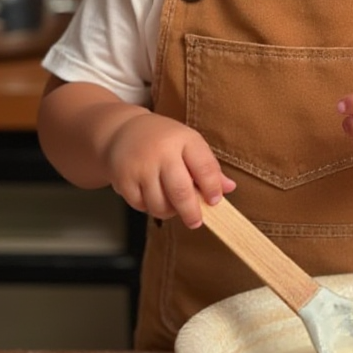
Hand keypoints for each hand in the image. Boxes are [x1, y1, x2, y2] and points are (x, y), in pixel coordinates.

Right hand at [104, 111, 235, 228]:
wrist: (123, 130)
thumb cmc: (163, 140)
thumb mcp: (189, 144)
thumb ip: (208, 167)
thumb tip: (229, 188)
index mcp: (183, 139)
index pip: (204, 167)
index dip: (213, 188)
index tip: (215, 201)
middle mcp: (161, 151)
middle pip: (181, 191)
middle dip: (191, 212)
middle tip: (196, 221)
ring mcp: (140, 166)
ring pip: (160, 204)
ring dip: (169, 212)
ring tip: (172, 204)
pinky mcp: (123, 179)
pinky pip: (141, 206)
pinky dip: (150, 207)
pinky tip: (152, 196)